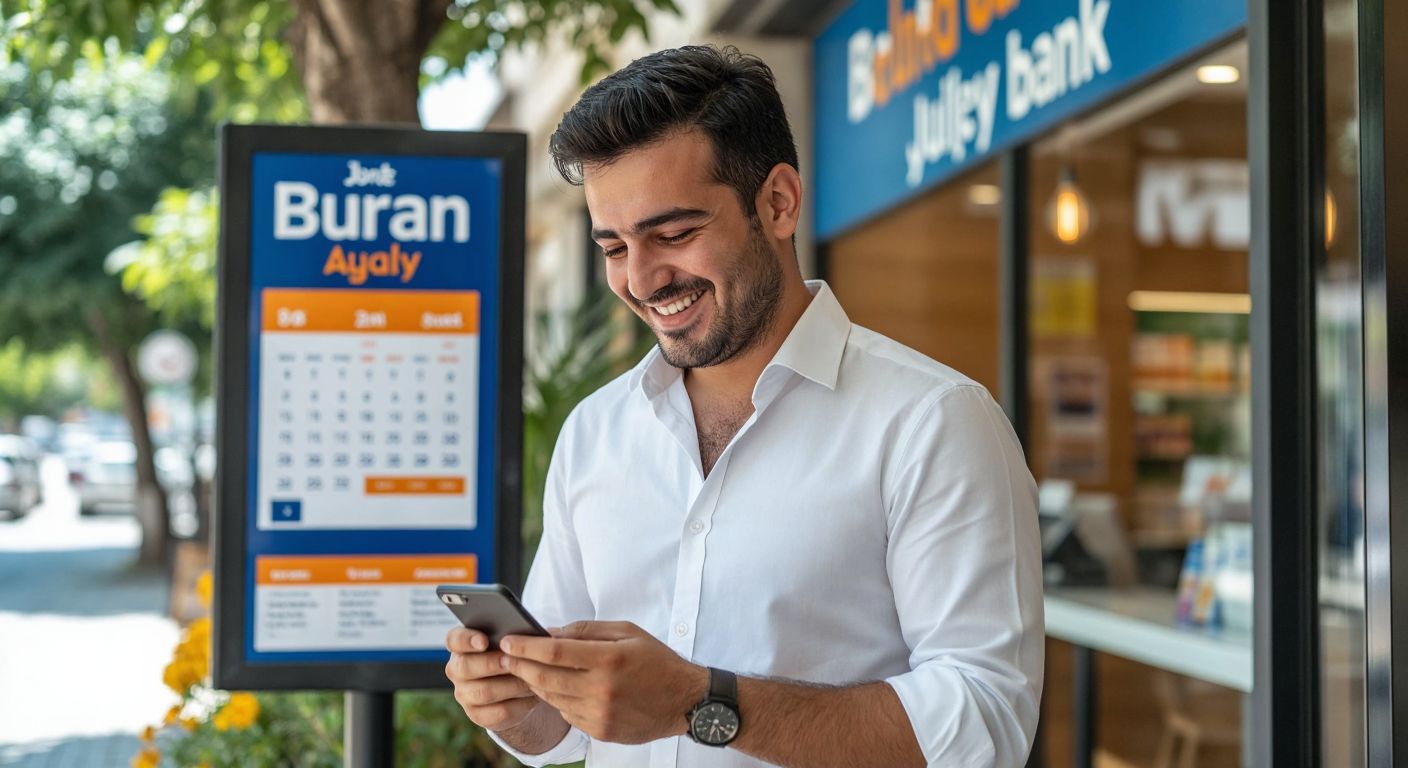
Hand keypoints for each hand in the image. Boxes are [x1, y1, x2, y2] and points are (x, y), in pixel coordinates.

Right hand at [445, 627, 546, 732]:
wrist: (517, 689)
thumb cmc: (513, 655)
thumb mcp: (510, 643)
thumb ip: (510, 637)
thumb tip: (522, 637)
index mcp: (461, 645)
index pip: (454, 639)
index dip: (466, 640)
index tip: (484, 641)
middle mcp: (457, 669)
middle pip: (465, 666)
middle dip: (491, 663)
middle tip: (513, 660)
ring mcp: (464, 694)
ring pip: (484, 691)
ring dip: (511, 684)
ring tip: (531, 677)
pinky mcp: (477, 715)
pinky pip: (498, 711)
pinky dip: (519, 703)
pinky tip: (533, 696)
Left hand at [499, 621, 708, 744]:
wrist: (685, 701)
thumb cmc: (656, 661)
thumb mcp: (627, 632)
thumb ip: (587, 630)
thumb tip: (550, 632)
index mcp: (609, 659)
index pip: (555, 652)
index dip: (526, 646)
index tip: (508, 640)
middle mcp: (602, 689)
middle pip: (546, 678)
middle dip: (520, 665)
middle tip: (504, 656)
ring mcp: (600, 714)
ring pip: (553, 698)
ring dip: (535, 683)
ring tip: (526, 670)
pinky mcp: (601, 731)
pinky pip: (567, 715)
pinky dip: (558, 700)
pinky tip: (558, 689)